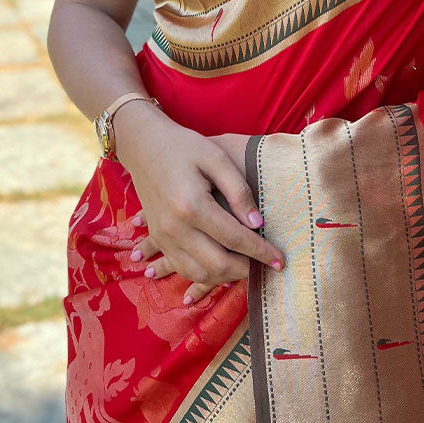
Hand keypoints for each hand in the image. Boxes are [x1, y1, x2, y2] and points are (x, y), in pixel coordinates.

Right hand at [114, 105, 283, 304]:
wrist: (144, 145)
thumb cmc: (184, 146)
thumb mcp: (217, 159)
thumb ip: (239, 191)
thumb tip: (257, 224)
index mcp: (192, 205)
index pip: (234, 238)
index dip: (260, 252)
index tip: (280, 261)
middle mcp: (174, 227)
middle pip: (216, 264)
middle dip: (246, 270)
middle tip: (267, 267)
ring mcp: (163, 236)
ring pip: (197, 272)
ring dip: (225, 277)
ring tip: (248, 269)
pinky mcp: (157, 237)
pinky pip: (181, 267)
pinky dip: (203, 275)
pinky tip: (221, 271)